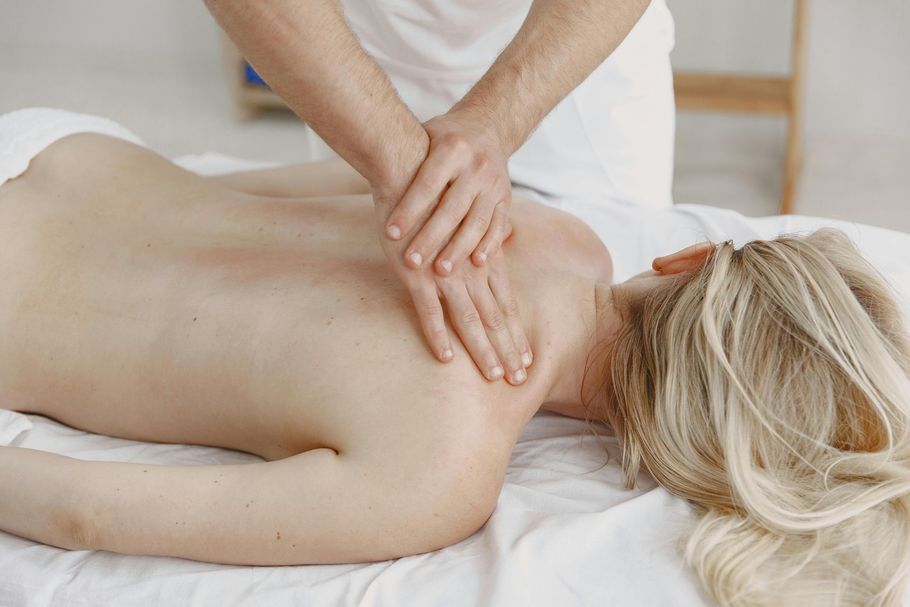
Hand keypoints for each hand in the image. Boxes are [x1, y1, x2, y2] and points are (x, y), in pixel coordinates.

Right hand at [372, 200, 531, 384]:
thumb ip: (484, 232)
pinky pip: (428, 312)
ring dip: (483, 349)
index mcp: (482, 256)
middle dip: (508, 349)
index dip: (517, 331)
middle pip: (495, 316)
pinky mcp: (416, 273)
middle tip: (521, 378)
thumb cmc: (436, 189)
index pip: (506, 301)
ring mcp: (445, 273)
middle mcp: (470, 268)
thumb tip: (503, 237)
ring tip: (495, 376)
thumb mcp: (468, 212)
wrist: (410, 167)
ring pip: (470, 319)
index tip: (527, 357)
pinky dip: (438, 335)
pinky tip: (446, 358)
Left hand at [382, 110, 512, 276]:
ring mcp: (494, 183)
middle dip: (430, 238)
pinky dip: (489, 245)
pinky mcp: (506, 197)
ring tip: (441, 270)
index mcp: (452, 148)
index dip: (408, 211)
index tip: (390, 234)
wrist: (487, 126)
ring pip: (476, 221)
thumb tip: (376, 183)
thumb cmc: (443, 138)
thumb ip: (410, 162)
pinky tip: (477, 263)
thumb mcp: (425, 137)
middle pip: (452, 208)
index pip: (427, 185)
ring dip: (459, 249)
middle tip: (412, 262)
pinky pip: (497, 224)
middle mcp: (476, 165)